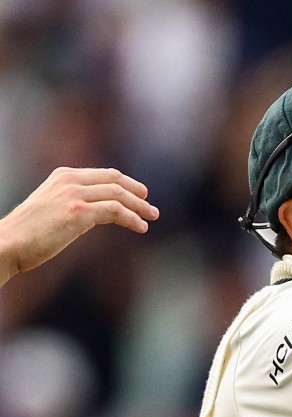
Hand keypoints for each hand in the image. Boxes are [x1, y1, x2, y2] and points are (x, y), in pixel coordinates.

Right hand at [0, 167, 158, 283]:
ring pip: (118, 194)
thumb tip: (96, 212)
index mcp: (63, 175)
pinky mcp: (78, 212)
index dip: (126, 183)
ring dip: (139, 207)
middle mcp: (69, 180)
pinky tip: (140, 227)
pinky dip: (131, 218)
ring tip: (151, 217)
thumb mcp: (52, 207)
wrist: (9, 242)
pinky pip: (115, 211)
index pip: (104, 174)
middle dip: (137, 193)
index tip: (141, 194)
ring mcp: (73, 195)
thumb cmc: (29, 232)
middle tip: (150, 206)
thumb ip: (73, 202)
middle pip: (115, 180)